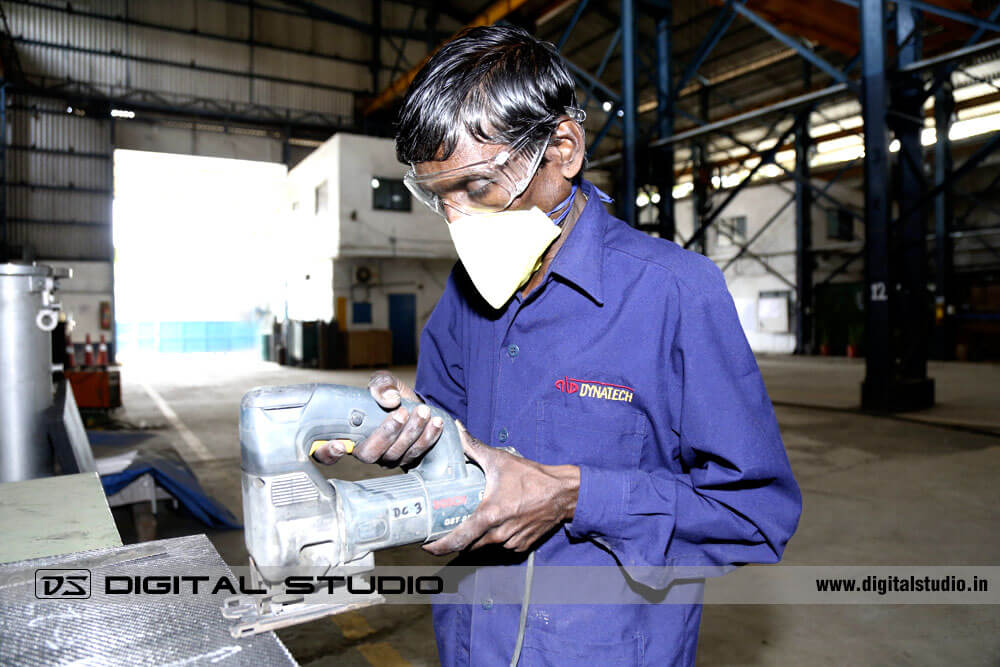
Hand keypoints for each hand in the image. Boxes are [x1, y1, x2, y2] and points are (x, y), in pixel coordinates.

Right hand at [312, 371, 443, 466]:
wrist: (417, 405)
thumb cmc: (392, 395)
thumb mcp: (384, 382)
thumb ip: (381, 384)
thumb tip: (388, 399)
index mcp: (349, 434)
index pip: (326, 453)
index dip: (328, 453)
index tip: (338, 445)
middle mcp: (365, 451)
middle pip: (368, 455)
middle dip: (386, 434)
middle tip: (402, 413)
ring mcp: (386, 459)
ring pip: (396, 455)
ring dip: (412, 432)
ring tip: (423, 411)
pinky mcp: (407, 461)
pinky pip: (417, 454)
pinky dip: (428, 437)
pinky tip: (436, 422)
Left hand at [423, 421, 579, 554]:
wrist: (564, 493)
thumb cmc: (533, 477)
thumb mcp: (500, 460)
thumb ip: (474, 447)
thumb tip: (457, 429)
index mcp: (489, 516)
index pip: (458, 540)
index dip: (439, 546)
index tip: (427, 545)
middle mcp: (499, 534)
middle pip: (469, 545)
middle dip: (456, 539)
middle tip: (445, 528)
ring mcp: (511, 542)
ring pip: (485, 545)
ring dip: (477, 536)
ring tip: (471, 521)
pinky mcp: (522, 545)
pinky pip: (501, 545)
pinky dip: (495, 536)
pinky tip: (496, 522)